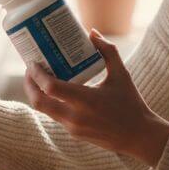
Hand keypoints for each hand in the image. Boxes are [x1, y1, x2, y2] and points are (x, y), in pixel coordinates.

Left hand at [23, 30, 168, 167]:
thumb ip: (108, 51)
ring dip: (37, 93)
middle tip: (31, 69)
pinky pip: (55, 115)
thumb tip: (92, 33)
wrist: (139, 136)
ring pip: (44, 110)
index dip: (36, 75)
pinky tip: (54, 91)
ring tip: (39, 77)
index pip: (50, 88)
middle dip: (30, 84)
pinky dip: (50, 102)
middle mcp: (75, 117)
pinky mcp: (74, 133)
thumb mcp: (122, 74)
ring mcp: (73, 127)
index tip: (33, 62)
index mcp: (86, 101)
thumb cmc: (131, 103)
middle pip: (39, 101)